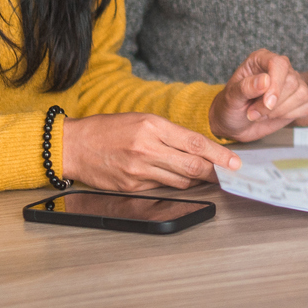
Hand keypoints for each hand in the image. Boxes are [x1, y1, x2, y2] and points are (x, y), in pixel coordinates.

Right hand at [62, 112, 240, 190]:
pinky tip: (173, 177)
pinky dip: (173, 183)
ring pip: (181, 180)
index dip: (219, 154)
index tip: (234, 162)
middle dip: (216, 172)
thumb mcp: (141, 119)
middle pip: (193, 166)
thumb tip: (198, 148)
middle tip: (229, 174)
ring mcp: (139, 170)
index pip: (194, 143)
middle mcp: (146, 148)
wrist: (73, 146)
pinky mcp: (132, 187)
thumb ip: (170, 133)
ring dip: (196, 179)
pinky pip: (162, 187)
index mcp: (151, 126)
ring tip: (203, 175)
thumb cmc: (107, 129)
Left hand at [209, 49, 307, 141]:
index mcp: (261, 59)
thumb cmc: (230, 106)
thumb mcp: (231, 97)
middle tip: (253, 112)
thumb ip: (246, 87)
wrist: (235, 124)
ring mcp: (292, 83)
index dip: (276, 84)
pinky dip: (289, 116)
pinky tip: (274, 116)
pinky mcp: (299, 99)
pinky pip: (306, 107)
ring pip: (301, 95)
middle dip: (272, 104)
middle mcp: (280, 68)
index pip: (279, 64)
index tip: (267, 103)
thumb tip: (264, 80)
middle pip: (292, 82)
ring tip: (261, 113)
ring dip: (279, 111)